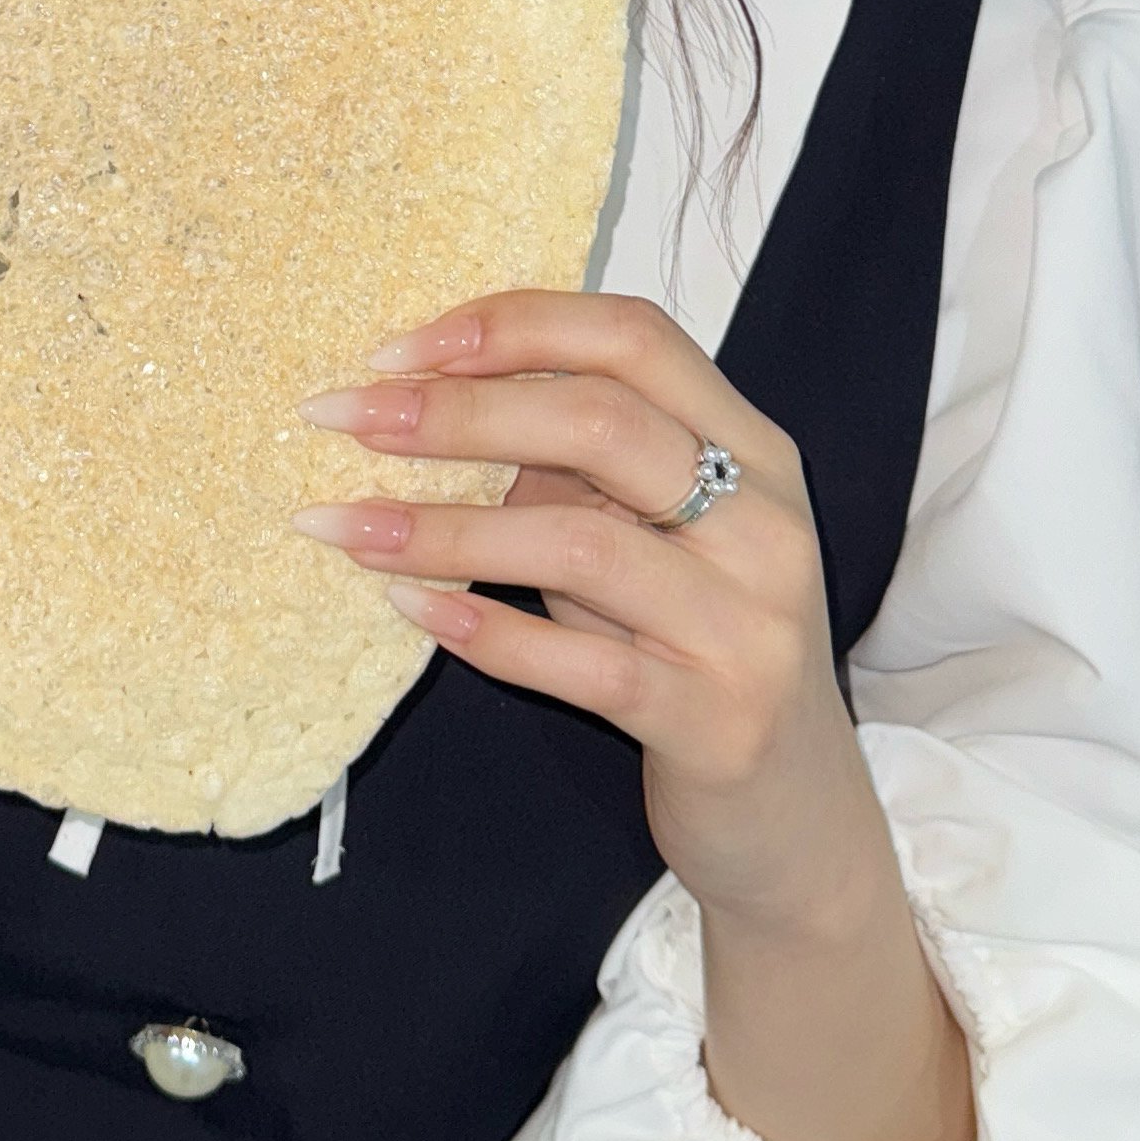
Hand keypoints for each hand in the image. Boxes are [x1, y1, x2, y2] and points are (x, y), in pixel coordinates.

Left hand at [291, 290, 841, 927]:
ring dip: (443, 529)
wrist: (796, 814)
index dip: (512, 326)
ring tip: (343, 526)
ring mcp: (749, 624)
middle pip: (600, 420)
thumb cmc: (701, 651)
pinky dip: (487, 632)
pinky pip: (583, 664)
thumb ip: (579, 477)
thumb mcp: (652, 544)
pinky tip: (411, 611)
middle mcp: (764, 522)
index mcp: (752, 450)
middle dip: (456, 411)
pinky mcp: (716, 721)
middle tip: (344, 421)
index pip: (633, 336)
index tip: (401, 348)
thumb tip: (434, 412)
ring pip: (580, 542)